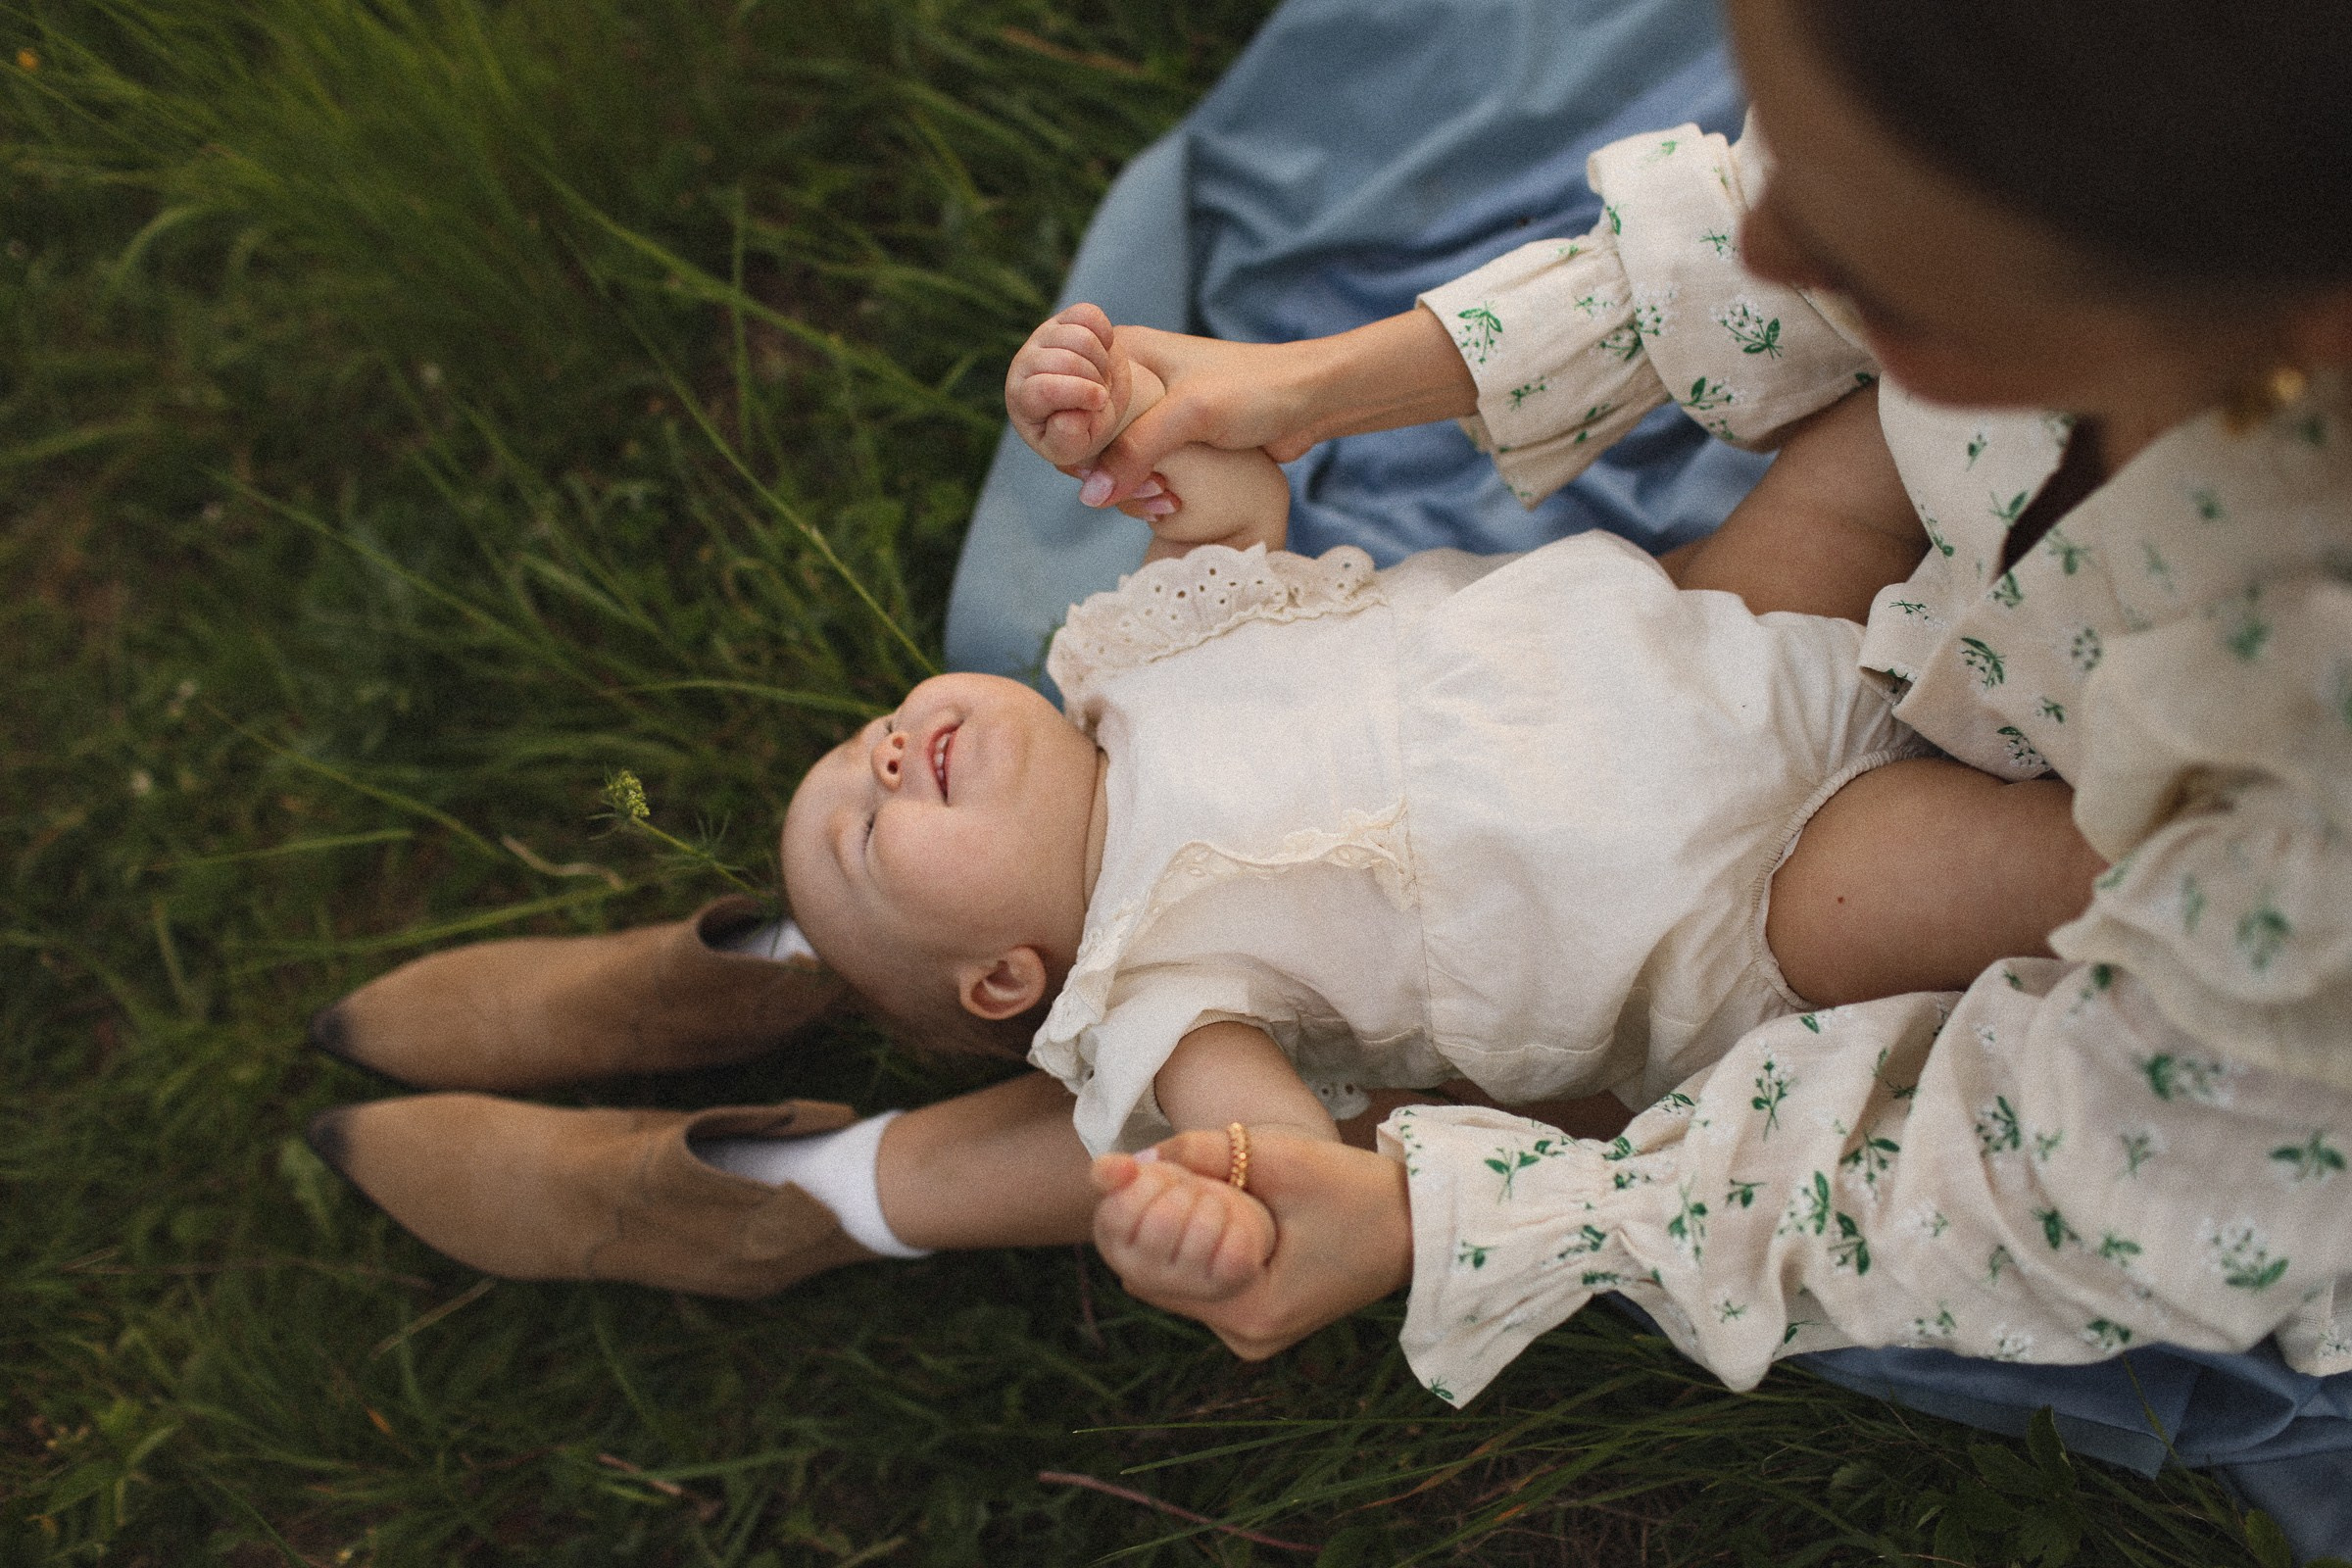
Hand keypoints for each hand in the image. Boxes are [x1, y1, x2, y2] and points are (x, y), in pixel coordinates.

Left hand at [1006, 303, 1135, 468]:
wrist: (1092, 404)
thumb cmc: (1080, 430)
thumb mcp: (1075, 448)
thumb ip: (1067, 441)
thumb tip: (1065, 418)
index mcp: (1022, 400)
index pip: (1043, 388)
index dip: (1077, 393)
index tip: (1099, 402)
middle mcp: (1024, 365)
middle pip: (1066, 361)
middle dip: (1095, 381)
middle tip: (1100, 396)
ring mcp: (1042, 338)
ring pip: (1080, 336)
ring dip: (1102, 361)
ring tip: (1100, 378)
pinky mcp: (1063, 320)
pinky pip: (1089, 315)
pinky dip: (1105, 334)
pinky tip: (1104, 352)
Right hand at [1080, 305, 1476, 508]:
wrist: (1312, 400)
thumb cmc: (1255, 389)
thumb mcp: (1189, 415)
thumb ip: (1135, 451)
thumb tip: (1089, 496)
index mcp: (1120, 352)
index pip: (1060, 394)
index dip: (1066, 433)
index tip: (1092, 463)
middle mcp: (1126, 379)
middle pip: (1079, 435)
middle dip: (1101, 472)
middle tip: (1148, 489)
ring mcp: (1146, 411)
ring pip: (1107, 460)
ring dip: (1128, 489)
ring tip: (1165, 498)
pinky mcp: (1168, 440)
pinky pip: (1135, 471)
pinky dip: (1144, 492)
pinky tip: (1171, 503)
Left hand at [1090, 1126, 1412, 1358]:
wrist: (1420, 1227)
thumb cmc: (1359, 1191)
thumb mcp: (1280, 1158)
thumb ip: (1205, 1152)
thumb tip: (1138, 1155)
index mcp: (1253, 1311)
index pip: (1151, 1270)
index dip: (1135, 1213)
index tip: (1140, 1166)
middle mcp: (1248, 1337)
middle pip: (1157, 1282)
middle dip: (1146, 1223)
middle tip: (1158, 1169)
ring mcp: (1254, 1335)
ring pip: (1176, 1284)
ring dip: (1168, 1235)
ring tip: (1187, 1183)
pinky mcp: (1261, 1321)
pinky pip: (1203, 1287)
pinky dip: (1192, 1248)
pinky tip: (1205, 1208)